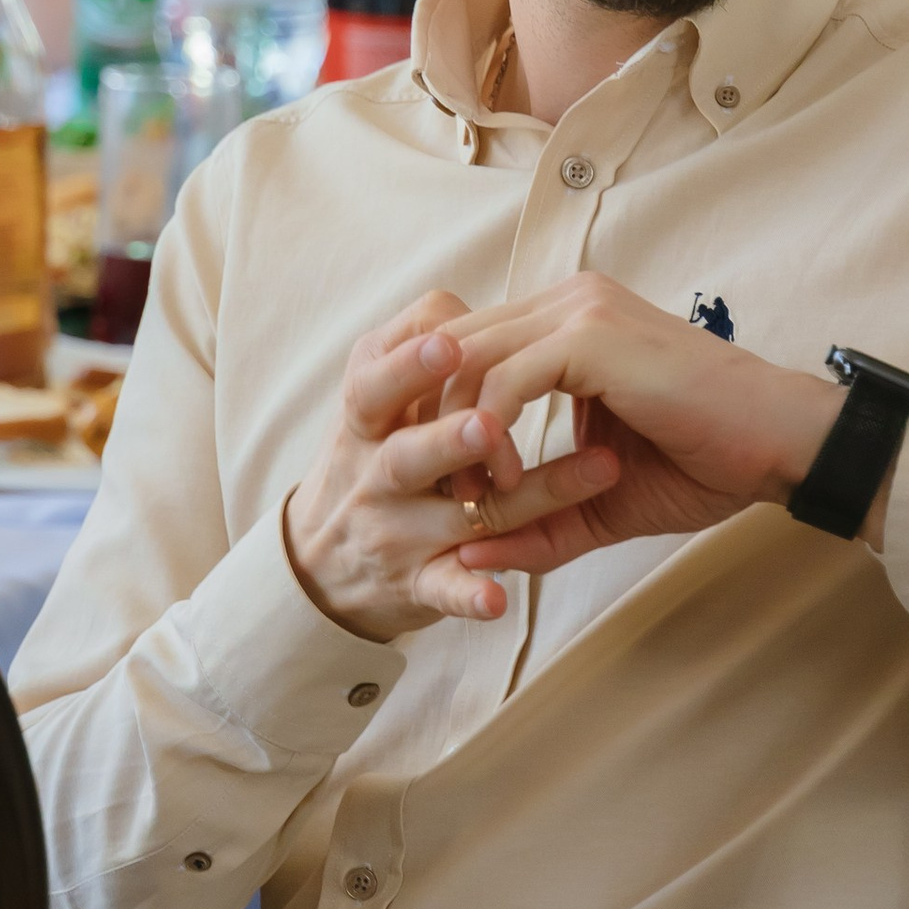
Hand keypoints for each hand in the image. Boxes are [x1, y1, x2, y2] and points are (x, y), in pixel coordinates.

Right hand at [283, 290, 626, 643]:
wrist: (318, 564)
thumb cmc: (367, 456)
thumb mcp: (369, 401)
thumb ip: (407, 352)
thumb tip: (461, 310)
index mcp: (364, 419)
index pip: (375, 383)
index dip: (409, 362)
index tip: (449, 340)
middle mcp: (375, 477)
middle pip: (406, 454)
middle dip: (446, 437)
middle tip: (490, 422)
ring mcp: (397, 533)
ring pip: (456, 518)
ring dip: (516, 501)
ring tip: (589, 473)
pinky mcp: (418, 583)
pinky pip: (446, 590)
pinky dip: (471, 594)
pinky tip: (500, 598)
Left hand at [426, 275, 838, 581]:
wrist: (781, 446)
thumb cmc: (705, 463)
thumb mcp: (600, 499)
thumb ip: (536, 521)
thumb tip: (468, 554)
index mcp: (567, 322)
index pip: (467, 349)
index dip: (440, 416)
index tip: (442, 484)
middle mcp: (567, 302)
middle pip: (451, 349)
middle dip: (432, 426)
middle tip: (442, 498)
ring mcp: (579, 311)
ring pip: (467, 360)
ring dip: (456, 437)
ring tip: (475, 499)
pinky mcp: (593, 336)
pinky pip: (505, 378)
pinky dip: (492, 435)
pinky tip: (506, 485)